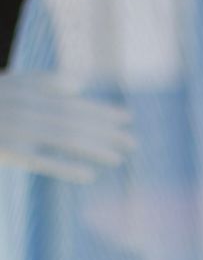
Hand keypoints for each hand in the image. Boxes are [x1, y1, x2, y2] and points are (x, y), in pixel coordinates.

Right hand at [0, 72, 134, 181]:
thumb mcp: (11, 85)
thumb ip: (43, 82)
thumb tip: (80, 84)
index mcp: (29, 91)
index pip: (74, 103)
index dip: (103, 111)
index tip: (127, 118)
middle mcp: (28, 108)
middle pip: (75, 120)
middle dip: (107, 132)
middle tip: (133, 143)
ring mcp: (19, 129)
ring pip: (65, 139)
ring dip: (95, 149)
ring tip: (119, 159)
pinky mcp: (10, 151)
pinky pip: (43, 161)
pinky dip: (67, 167)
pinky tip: (89, 176)